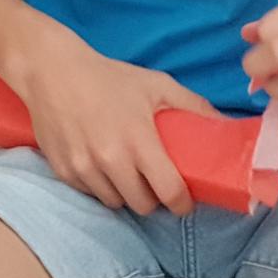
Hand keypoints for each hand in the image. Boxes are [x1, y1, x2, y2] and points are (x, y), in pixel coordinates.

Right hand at [3, 23, 217, 215]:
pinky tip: (102, 167)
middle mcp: (110, 160)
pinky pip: (89, 194)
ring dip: (125, 195)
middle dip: (153, 199)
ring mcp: (83, 168)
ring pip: (114, 203)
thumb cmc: (109, 77)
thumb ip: (193, 105)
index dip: (181, 203)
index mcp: (138, 141)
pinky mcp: (62, 170)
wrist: (52, 71)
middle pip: (141, 205)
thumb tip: (225, 124)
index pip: (168, 192)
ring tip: (128, 175)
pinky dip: (100, 187)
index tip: (185, 201)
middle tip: (155, 184)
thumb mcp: (157, 85)